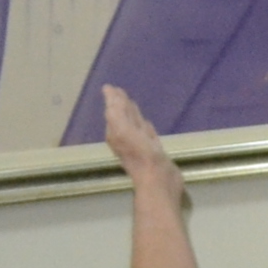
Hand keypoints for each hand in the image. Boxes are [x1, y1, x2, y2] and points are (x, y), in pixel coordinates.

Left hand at [102, 87, 182, 202]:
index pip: (113, 111)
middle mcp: (125, 137)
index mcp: (115, 131)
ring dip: (133, 114)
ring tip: (132, 104)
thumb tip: (109, 90)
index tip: (111, 87)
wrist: (158, 180)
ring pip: (135, 124)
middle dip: (121, 104)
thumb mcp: (123, 129)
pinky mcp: (154, 150)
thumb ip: (116, 110)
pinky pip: (147, 134)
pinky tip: (146, 124)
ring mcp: (140, 144)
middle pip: (122, 116)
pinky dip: (145, 127)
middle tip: (121, 92)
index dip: (112, 99)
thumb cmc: (140, 155)